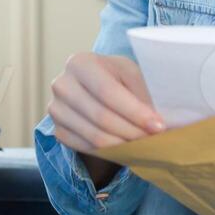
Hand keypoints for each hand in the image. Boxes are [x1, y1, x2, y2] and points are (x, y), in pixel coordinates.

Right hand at [48, 53, 164, 155]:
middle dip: (132, 131)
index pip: (108, 92)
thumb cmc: (116, 77)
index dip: (135, 111)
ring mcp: (56, 109)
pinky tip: (127, 149)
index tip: (158, 126)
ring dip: (124, 145)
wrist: (92, 86)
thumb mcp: (130, 73)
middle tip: (154, 140)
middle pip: (101, 116)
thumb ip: (141, 91)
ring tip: (145, 145)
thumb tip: (158, 121)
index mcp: (80, 63)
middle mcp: (62, 85)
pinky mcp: (57, 130)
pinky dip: (110, 152)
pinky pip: (86, 147)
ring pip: (94, 136)